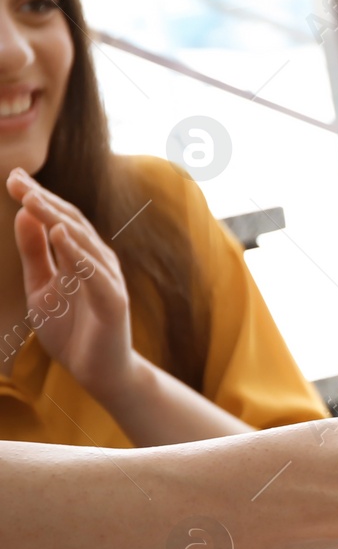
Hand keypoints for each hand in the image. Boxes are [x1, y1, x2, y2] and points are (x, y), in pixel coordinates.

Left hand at [6, 168, 138, 398]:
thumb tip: (22, 214)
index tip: (13, 177)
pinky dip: (77, 252)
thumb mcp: (41, 287)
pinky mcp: (113, 301)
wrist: (98, 372)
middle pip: (70, 223)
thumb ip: (34, 253)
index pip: (58, 219)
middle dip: (42, 200)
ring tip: (30, 199)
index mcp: (80, 256)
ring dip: (55, 218)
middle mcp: (97, 261)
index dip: (37, 198)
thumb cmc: (72, 330)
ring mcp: (107, 280)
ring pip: (81, 241)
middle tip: (16, 179)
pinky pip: (94, 273)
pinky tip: (59, 234)